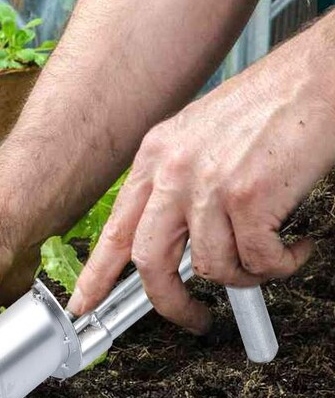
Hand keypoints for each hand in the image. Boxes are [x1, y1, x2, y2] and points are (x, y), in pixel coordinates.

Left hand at [68, 17, 334, 332]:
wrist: (315, 79)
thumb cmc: (267, 108)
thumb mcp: (200, 140)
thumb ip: (179, 187)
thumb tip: (179, 241)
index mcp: (155, 156)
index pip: (116, 228)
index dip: (97, 274)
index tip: (84, 304)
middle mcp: (172, 170)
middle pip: (149, 260)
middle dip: (171, 303)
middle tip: (193, 318)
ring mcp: (207, 183)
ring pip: (213, 268)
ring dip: (246, 275)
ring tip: (269, 255)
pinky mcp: (249, 196)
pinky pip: (259, 261)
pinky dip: (281, 264)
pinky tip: (294, 244)